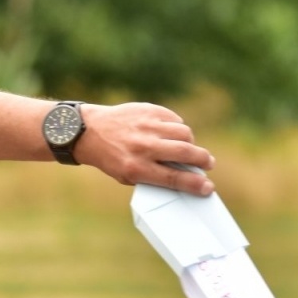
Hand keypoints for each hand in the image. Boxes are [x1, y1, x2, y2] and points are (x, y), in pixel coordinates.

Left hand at [76, 103, 215, 195]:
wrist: (89, 130)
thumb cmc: (111, 157)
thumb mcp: (127, 175)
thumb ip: (154, 177)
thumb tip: (187, 178)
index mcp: (136, 167)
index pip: (173, 178)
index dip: (195, 184)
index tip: (208, 187)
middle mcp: (143, 146)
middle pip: (185, 153)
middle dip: (202, 160)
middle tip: (207, 163)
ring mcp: (146, 126)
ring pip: (184, 133)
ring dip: (190, 142)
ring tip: (185, 147)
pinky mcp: (147, 109)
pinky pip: (174, 119)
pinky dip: (176, 127)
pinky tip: (169, 133)